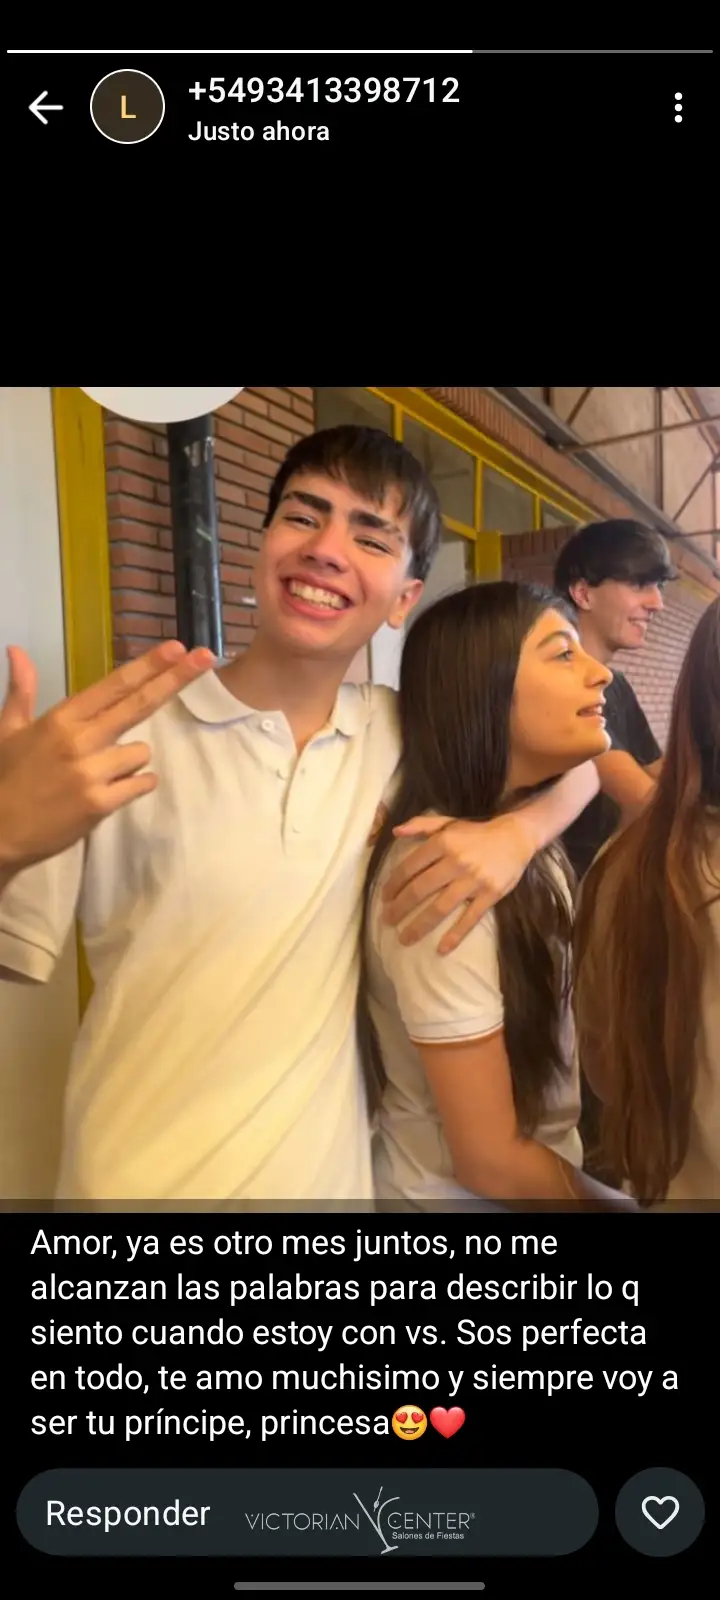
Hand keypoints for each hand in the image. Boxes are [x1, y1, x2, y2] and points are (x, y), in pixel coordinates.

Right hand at [0, 640, 214, 877]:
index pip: (113, 685)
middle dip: (175, 679)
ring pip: (141, 753)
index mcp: (60, 718)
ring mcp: (92, 773)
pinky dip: (136, 785)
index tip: (176, 647)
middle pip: (139, 704)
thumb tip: (16, 650)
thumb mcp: (7, 730)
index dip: (148, 665)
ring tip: (97, 774)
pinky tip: (113, 790)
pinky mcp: (100, 804)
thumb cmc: (5, 778)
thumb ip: (21, 690)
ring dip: (130, 760)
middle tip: (204, 658)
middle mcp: (80, 740)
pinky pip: (141, 784)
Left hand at [382, 812, 534, 953]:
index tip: (384, 897)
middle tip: (386, 921)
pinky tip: (442, 949)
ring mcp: (473, 881)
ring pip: (440, 907)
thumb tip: (395, 832)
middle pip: (420, 890)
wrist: (515, 837)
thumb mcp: (447, 823)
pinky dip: (455, 935)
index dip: (393, 884)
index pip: (410, 867)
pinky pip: (470, 918)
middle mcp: (456, 862)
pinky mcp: (490, 895)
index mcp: (443, 843)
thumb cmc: (476, 833)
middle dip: (400, 907)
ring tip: (404, 938)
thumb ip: (420, 825)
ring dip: (419, 925)